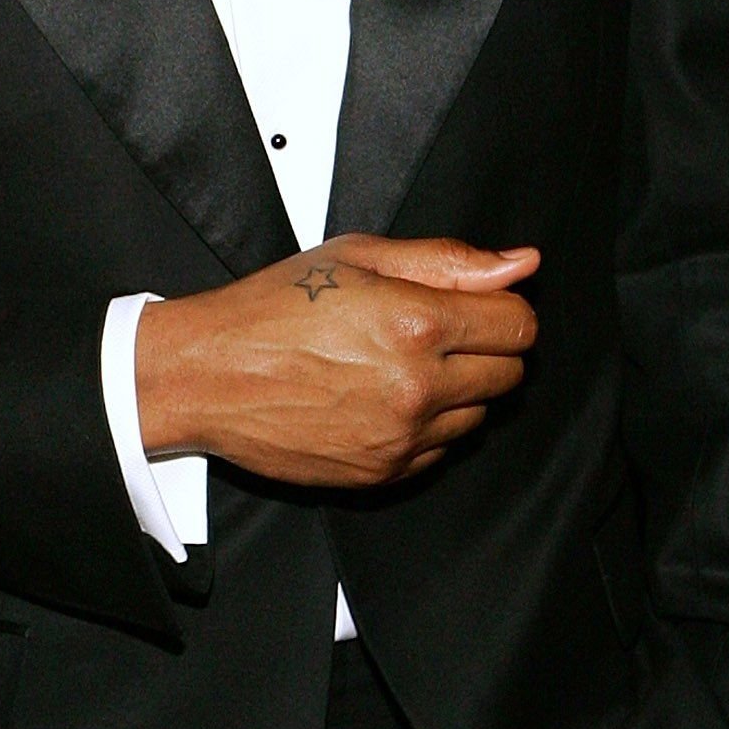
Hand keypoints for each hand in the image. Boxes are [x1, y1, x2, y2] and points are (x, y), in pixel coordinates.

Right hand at [136, 236, 540, 489]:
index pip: (519, 324)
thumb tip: (521, 264)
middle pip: (509, 373)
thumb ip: (447, 261)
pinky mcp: (384, 471)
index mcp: (417, 322)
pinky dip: (426, 428)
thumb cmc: (270, 310)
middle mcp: (418, 385)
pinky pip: (441, 451)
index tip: (474, 307)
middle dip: (483, 348)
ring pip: (479, 416)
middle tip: (431, 333)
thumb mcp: (356, 257)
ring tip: (399, 366)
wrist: (207, 374)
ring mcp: (403, 435)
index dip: (500, 309)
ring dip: (456, 391)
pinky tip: (382, 400)